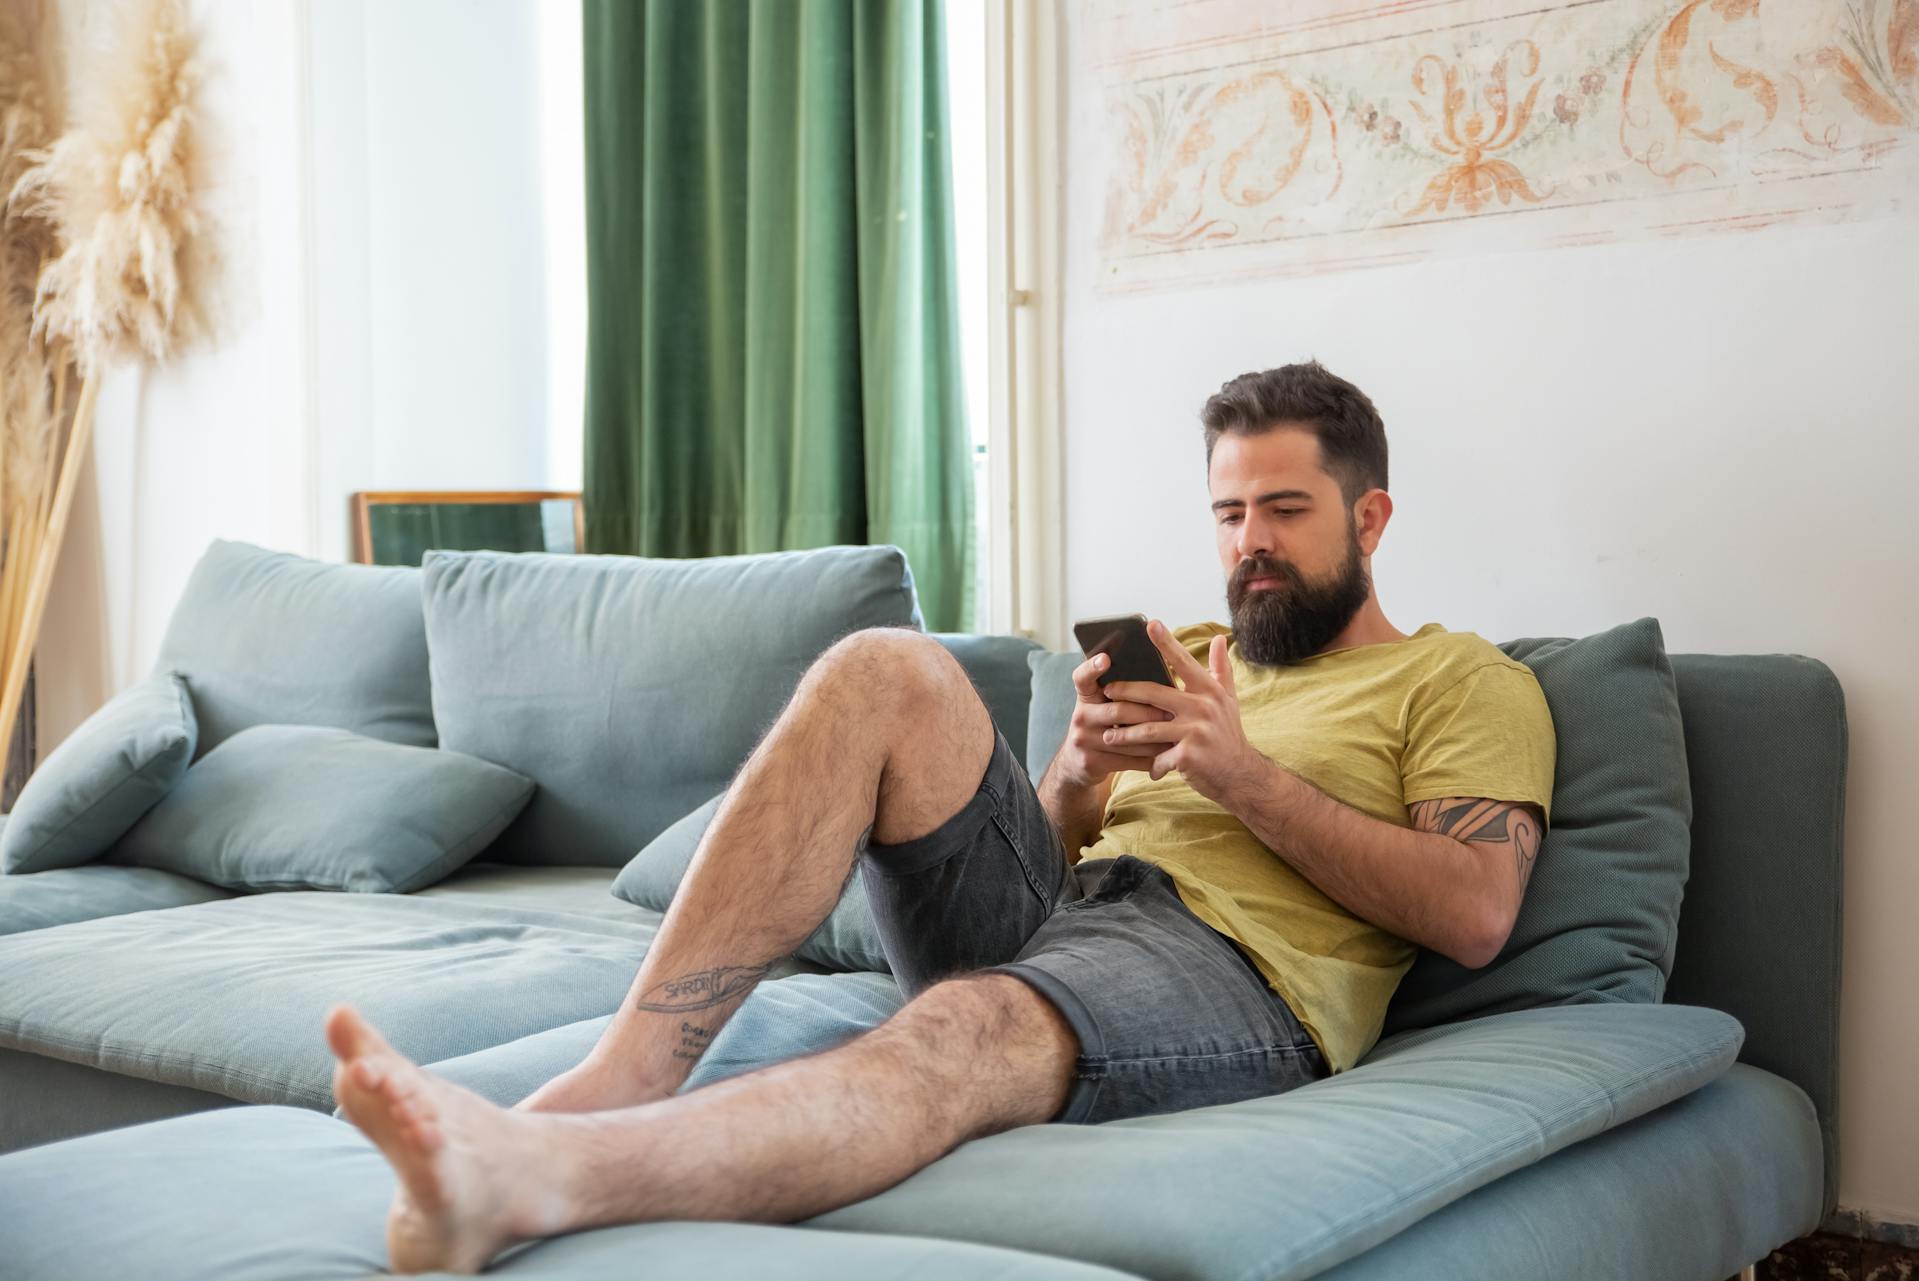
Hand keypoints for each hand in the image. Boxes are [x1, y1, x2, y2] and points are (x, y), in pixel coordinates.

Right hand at [1050, 651, 1174, 790]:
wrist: (1080, 762)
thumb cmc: (1105, 725)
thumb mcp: (1104, 706)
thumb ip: (1123, 693)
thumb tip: (1161, 677)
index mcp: (1086, 696)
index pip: (1082, 677)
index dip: (1092, 667)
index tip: (1106, 658)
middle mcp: (1081, 716)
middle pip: (1117, 710)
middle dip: (1147, 712)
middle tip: (1171, 713)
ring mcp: (1083, 740)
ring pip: (1126, 737)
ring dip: (1153, 737)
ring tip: (1176, 734)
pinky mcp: (1092, 762)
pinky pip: (1127, 759)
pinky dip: (1149, 757)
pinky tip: (1166, 754)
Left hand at [1102, 620, 1265, 802]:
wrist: (1241, 775)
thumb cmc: (1228, 734)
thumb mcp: (1228, 700)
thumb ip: (1221, 669)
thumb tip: (1220, 638)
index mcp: (1210, 691)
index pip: (1183, 661)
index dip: (1166, 642)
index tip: (1149, 624)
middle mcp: (1203, 708)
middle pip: (1153, 694)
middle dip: (1125, 692)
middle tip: (1106, 693)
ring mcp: (1196, 732)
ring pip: (1148, 728)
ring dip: (1125, 733)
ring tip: (1108, 735)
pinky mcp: (1189, 756)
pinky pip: (1158, 757)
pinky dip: (1151, 764)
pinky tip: (1145, 767)